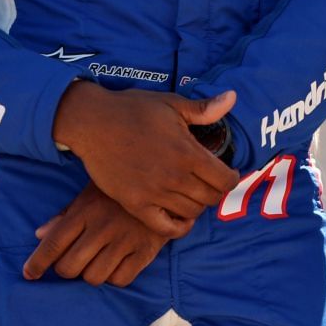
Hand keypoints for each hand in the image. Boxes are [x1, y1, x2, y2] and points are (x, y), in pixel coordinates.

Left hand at [23, 183, 173, 285]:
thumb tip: (39, 235)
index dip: (37, 263)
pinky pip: (120, 280)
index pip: (53, 244)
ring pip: (93, 277)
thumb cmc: (120, 189)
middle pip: (69, 267)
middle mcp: (102, 227)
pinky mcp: (145, 251)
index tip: (28, 274)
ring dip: (90, 274)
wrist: (165, 182)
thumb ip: (65, 215)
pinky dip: (114, 277)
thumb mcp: (90, 193)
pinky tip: (116, 264)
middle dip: (65, 270)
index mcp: (85, 211)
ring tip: (96, 261)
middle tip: (72, 263)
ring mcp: (124, 240)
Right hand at [50, 82, 239, 237]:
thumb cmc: (132, 109)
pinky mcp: (135, 204)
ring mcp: (154, 193)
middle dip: (216, 190)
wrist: (93, 123)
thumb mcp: (171, 103)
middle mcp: (174, 177)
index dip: (231, 177)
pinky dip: (178, 226)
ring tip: (192, 192)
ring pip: (191, 212)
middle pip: (211, 198)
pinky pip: (166, 228)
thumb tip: (233, 98)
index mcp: (187, 152)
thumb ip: (204, 109)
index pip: (225, 180)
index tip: (227, 172)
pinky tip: (180, 216)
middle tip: (209, 181)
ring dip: (197, 204)